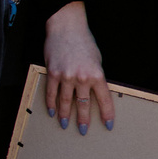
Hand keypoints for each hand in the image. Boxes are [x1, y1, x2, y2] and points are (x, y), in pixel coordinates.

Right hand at [43, 2, 115, 132]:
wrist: (67, 27)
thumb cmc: (84, 42)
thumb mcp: (97, 60)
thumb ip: (94, 77)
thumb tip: (91, 92)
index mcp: (97, 75)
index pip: (104, 100)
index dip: (106, 114)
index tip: (107, 125)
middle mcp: (82, 78)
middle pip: (83, 104)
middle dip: (83, 120)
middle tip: (83, 131)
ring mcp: (66, 76)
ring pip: (65, 101)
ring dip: (65, 115)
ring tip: (64, 124)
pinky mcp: (52, 72)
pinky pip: (51, 92)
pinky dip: (50, 103)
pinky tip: (51, 111)